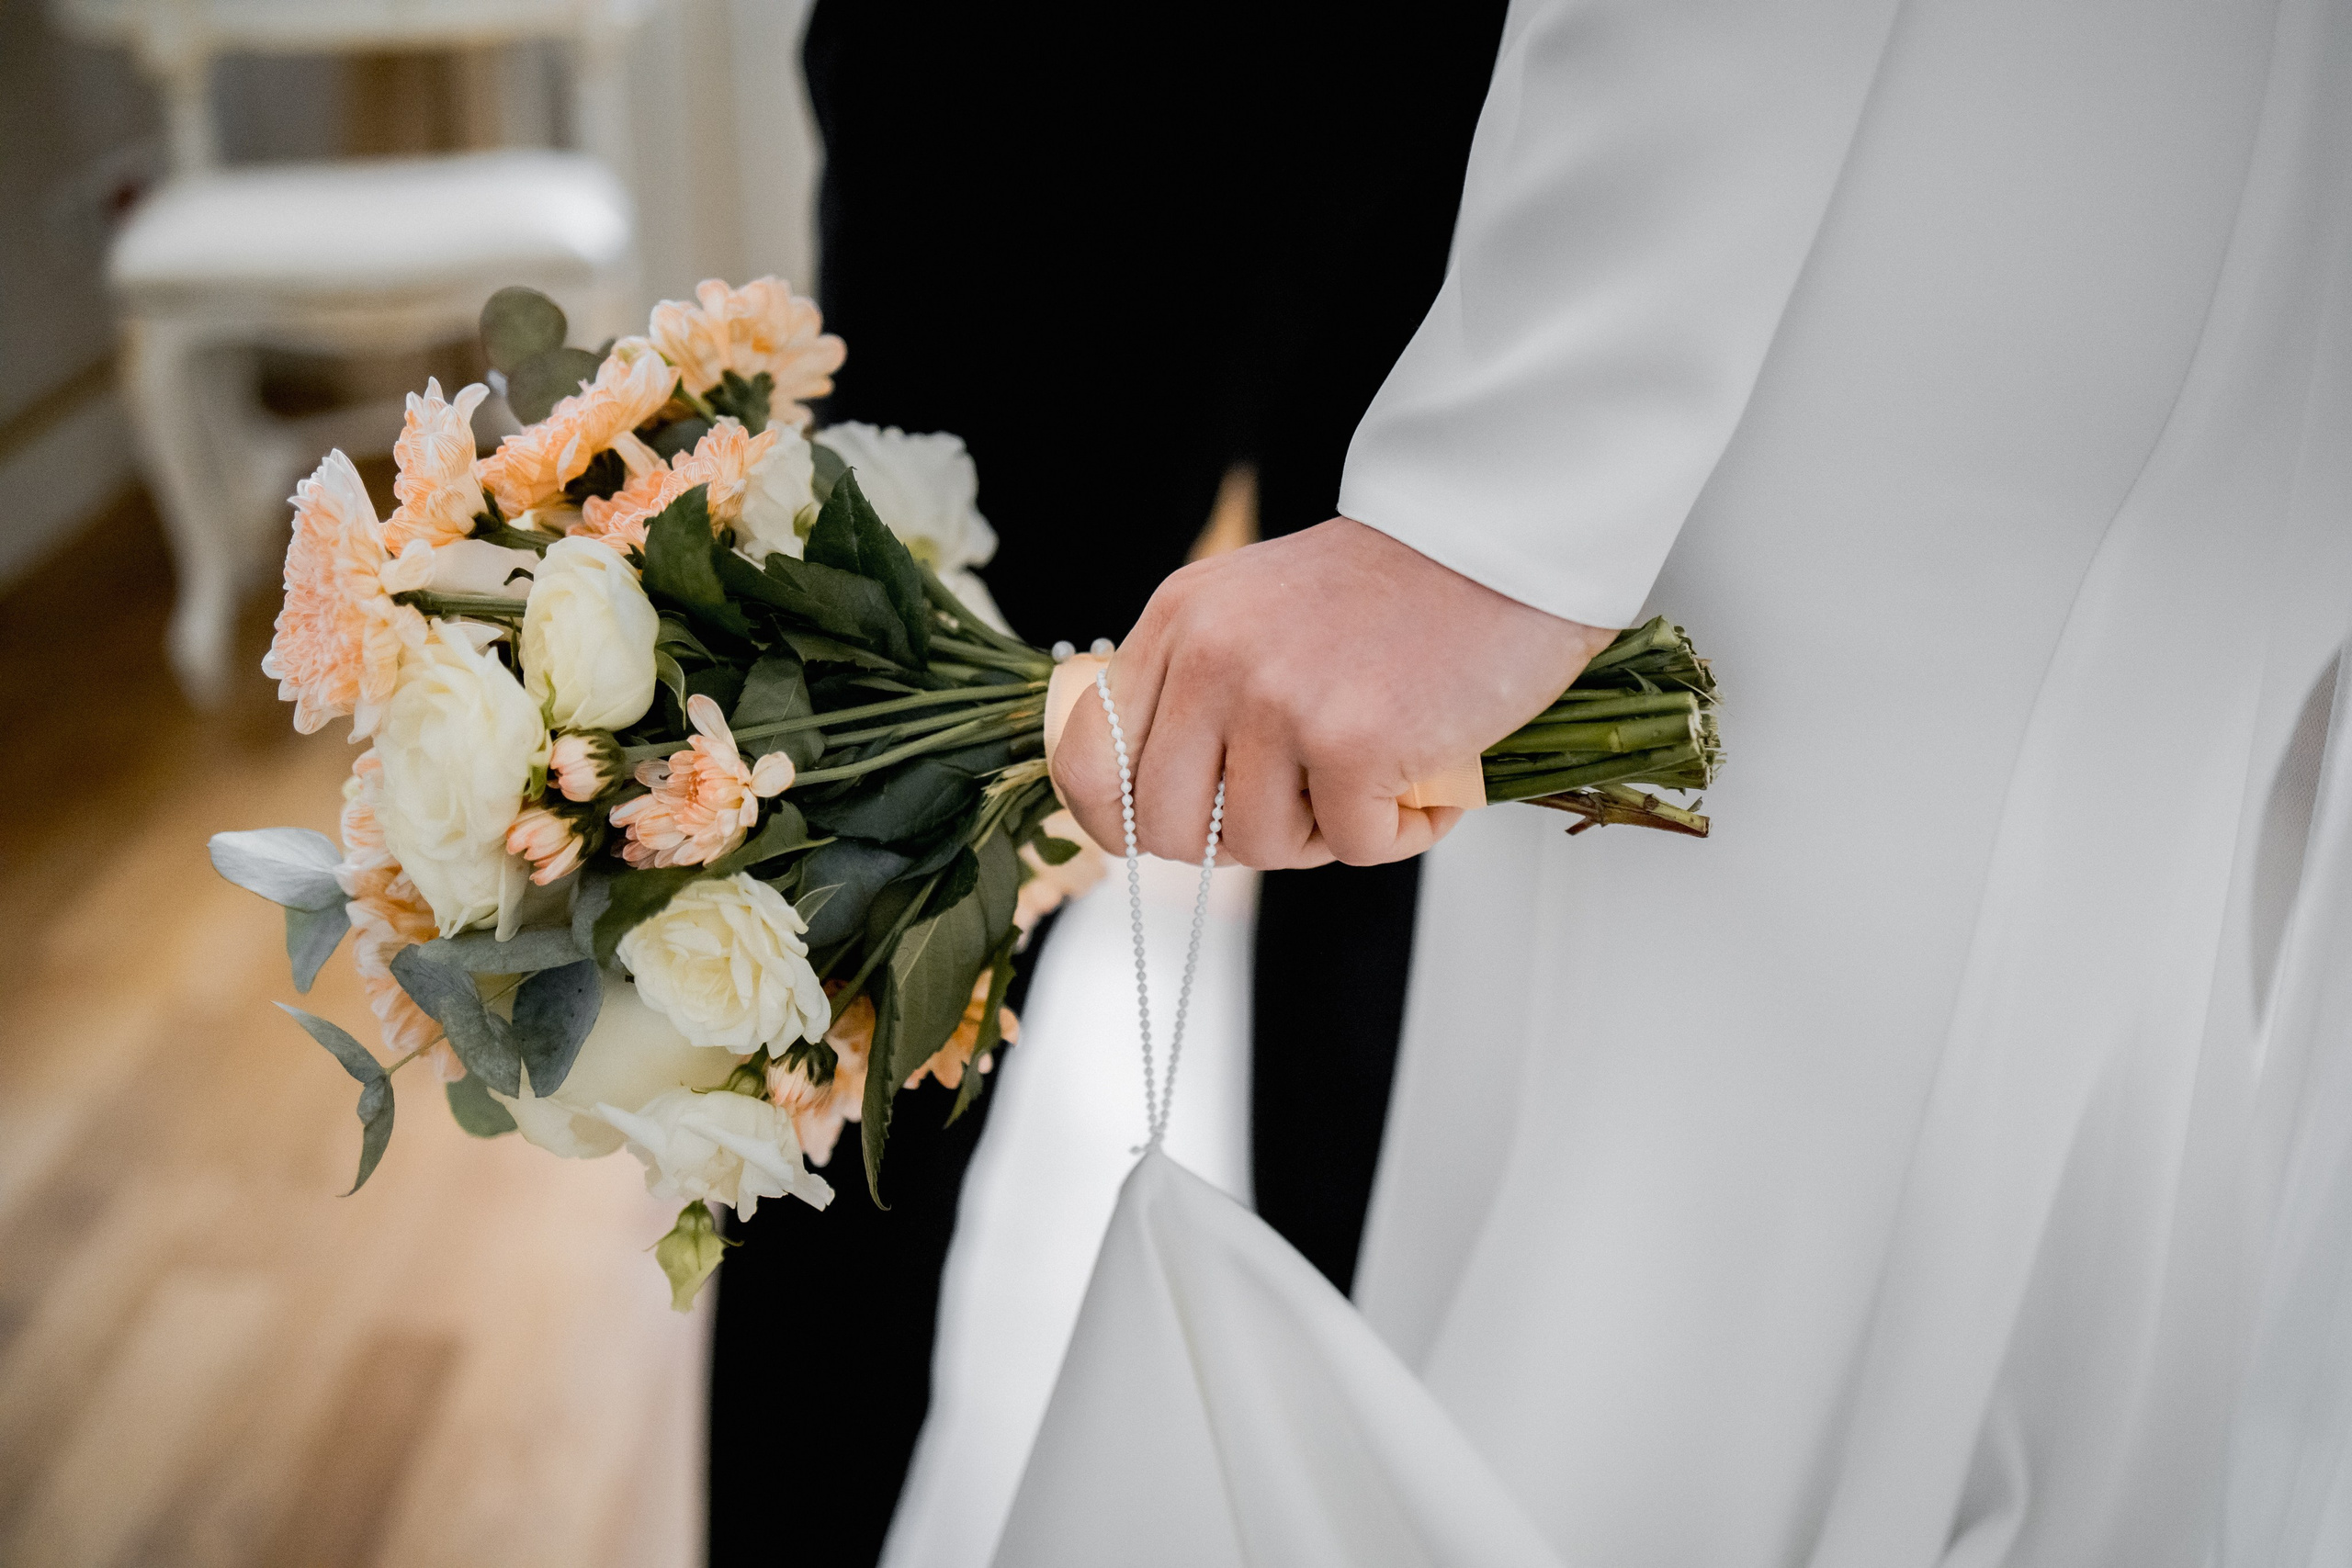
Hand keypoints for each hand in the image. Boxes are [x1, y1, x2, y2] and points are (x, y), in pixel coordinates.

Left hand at [1051, 518, 1616, 868]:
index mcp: (1179, 624)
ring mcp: (1277, 701)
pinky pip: (1354, 847)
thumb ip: (1202, 687)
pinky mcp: (1352, 742)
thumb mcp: (1257, 611)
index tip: (1165, 839)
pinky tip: (1428, 779)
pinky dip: (1401, 832)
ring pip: (1261, 846)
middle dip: (1235, 844)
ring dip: (1326, 836)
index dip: (1118, 826)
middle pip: (1166, 827)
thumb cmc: (1397, 586)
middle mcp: (1212, 659)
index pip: (1089, 763)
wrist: (1500, 537)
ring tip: (1377, 777)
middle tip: (1303, 811)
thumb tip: (1159, 804)